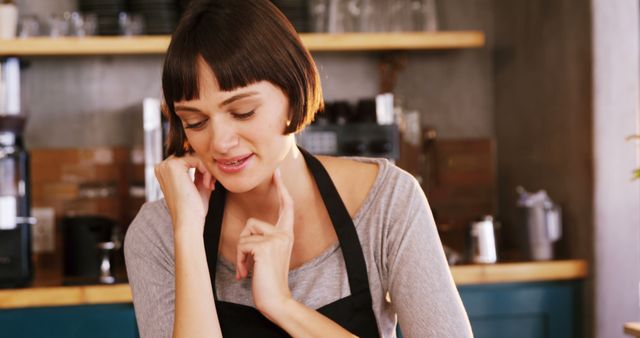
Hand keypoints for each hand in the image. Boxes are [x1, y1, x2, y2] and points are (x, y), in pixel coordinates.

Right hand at [154, 154, 215, 233]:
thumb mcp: (197, 185)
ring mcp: (166, 165)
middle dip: (205, 168)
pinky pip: (198, 159)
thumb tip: (205, 157)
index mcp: (165, 171)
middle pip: (192, 155)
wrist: (188, 222)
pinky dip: (206, 171)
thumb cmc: (193, 209)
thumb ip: (200, 170)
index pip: (189, 159)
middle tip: (211, 184)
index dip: (202, 168)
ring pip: (196, 156)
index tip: (210, 183)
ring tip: (209, 185)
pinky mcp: (174, 166)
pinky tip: (207, 185)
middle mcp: (162, 166)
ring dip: (207, 170)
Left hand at [235, 168, 293, 318]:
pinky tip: (248, 273)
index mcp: (286, 234)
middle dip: (243, 244)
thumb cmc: (268, 280)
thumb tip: (248, 232)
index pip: (286, 206)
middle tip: (247, 266)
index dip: (282, 188)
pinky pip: (242, 245)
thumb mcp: (268, 256)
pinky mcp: (265, 247)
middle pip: (252, 223)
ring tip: (249, 270)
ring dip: (241, 254)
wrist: (276, 300)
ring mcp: (276, 239)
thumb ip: (264, 240)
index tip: (277, 172)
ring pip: (245, 234)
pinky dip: (240, 261)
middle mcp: (284, 234)